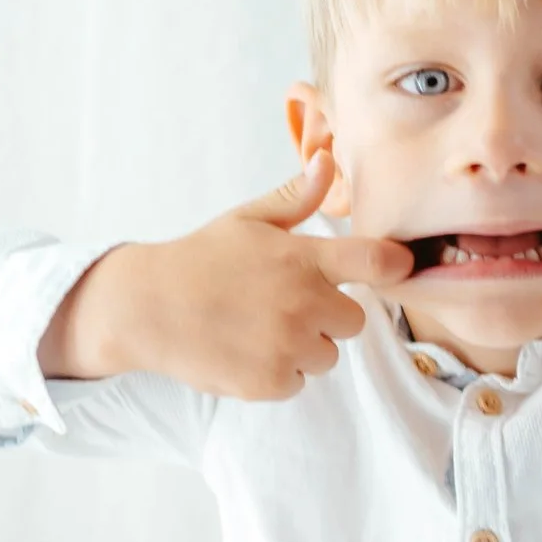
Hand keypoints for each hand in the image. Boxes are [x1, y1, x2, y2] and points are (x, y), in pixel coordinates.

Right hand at [38, 150, 414, 398]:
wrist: (146, 307)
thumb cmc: (201, 259)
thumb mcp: (248, 219)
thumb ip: (296, 197)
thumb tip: (327, 158)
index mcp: (303, 258)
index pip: (377, 263)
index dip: (394, 265)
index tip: (394, 268)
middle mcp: (303, 303)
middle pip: (354, 321)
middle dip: (326, 316)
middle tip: (283, 305)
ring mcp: (287, 346)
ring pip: (326, 355)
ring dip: (302, 348)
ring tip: (258, 328)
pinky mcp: (270, 382)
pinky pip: (298, 383)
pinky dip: (278, 374)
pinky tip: (246, 351)